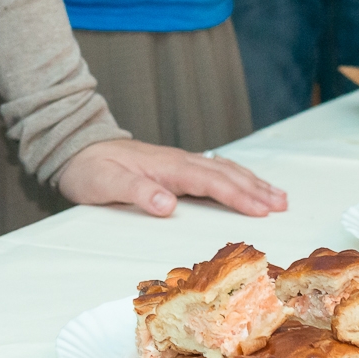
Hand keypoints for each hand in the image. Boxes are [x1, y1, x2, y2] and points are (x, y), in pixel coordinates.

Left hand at [56, 138, 287, 218]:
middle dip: (255, 188)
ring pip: (222, 169)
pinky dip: (234, 177)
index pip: (210, 181)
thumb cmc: (90, 170)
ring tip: (277, 195)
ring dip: (251, 181)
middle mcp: (177, 161)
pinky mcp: (172, 168)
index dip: (238, 195)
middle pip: (224, 173)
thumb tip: (167, 204)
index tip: (263, 209)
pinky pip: (212, 171)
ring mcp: (176, 163)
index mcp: (167, 167)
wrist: (75, 148)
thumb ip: (136, 192)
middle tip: (283, 204)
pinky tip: (244, 183)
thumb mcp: (106, 184)